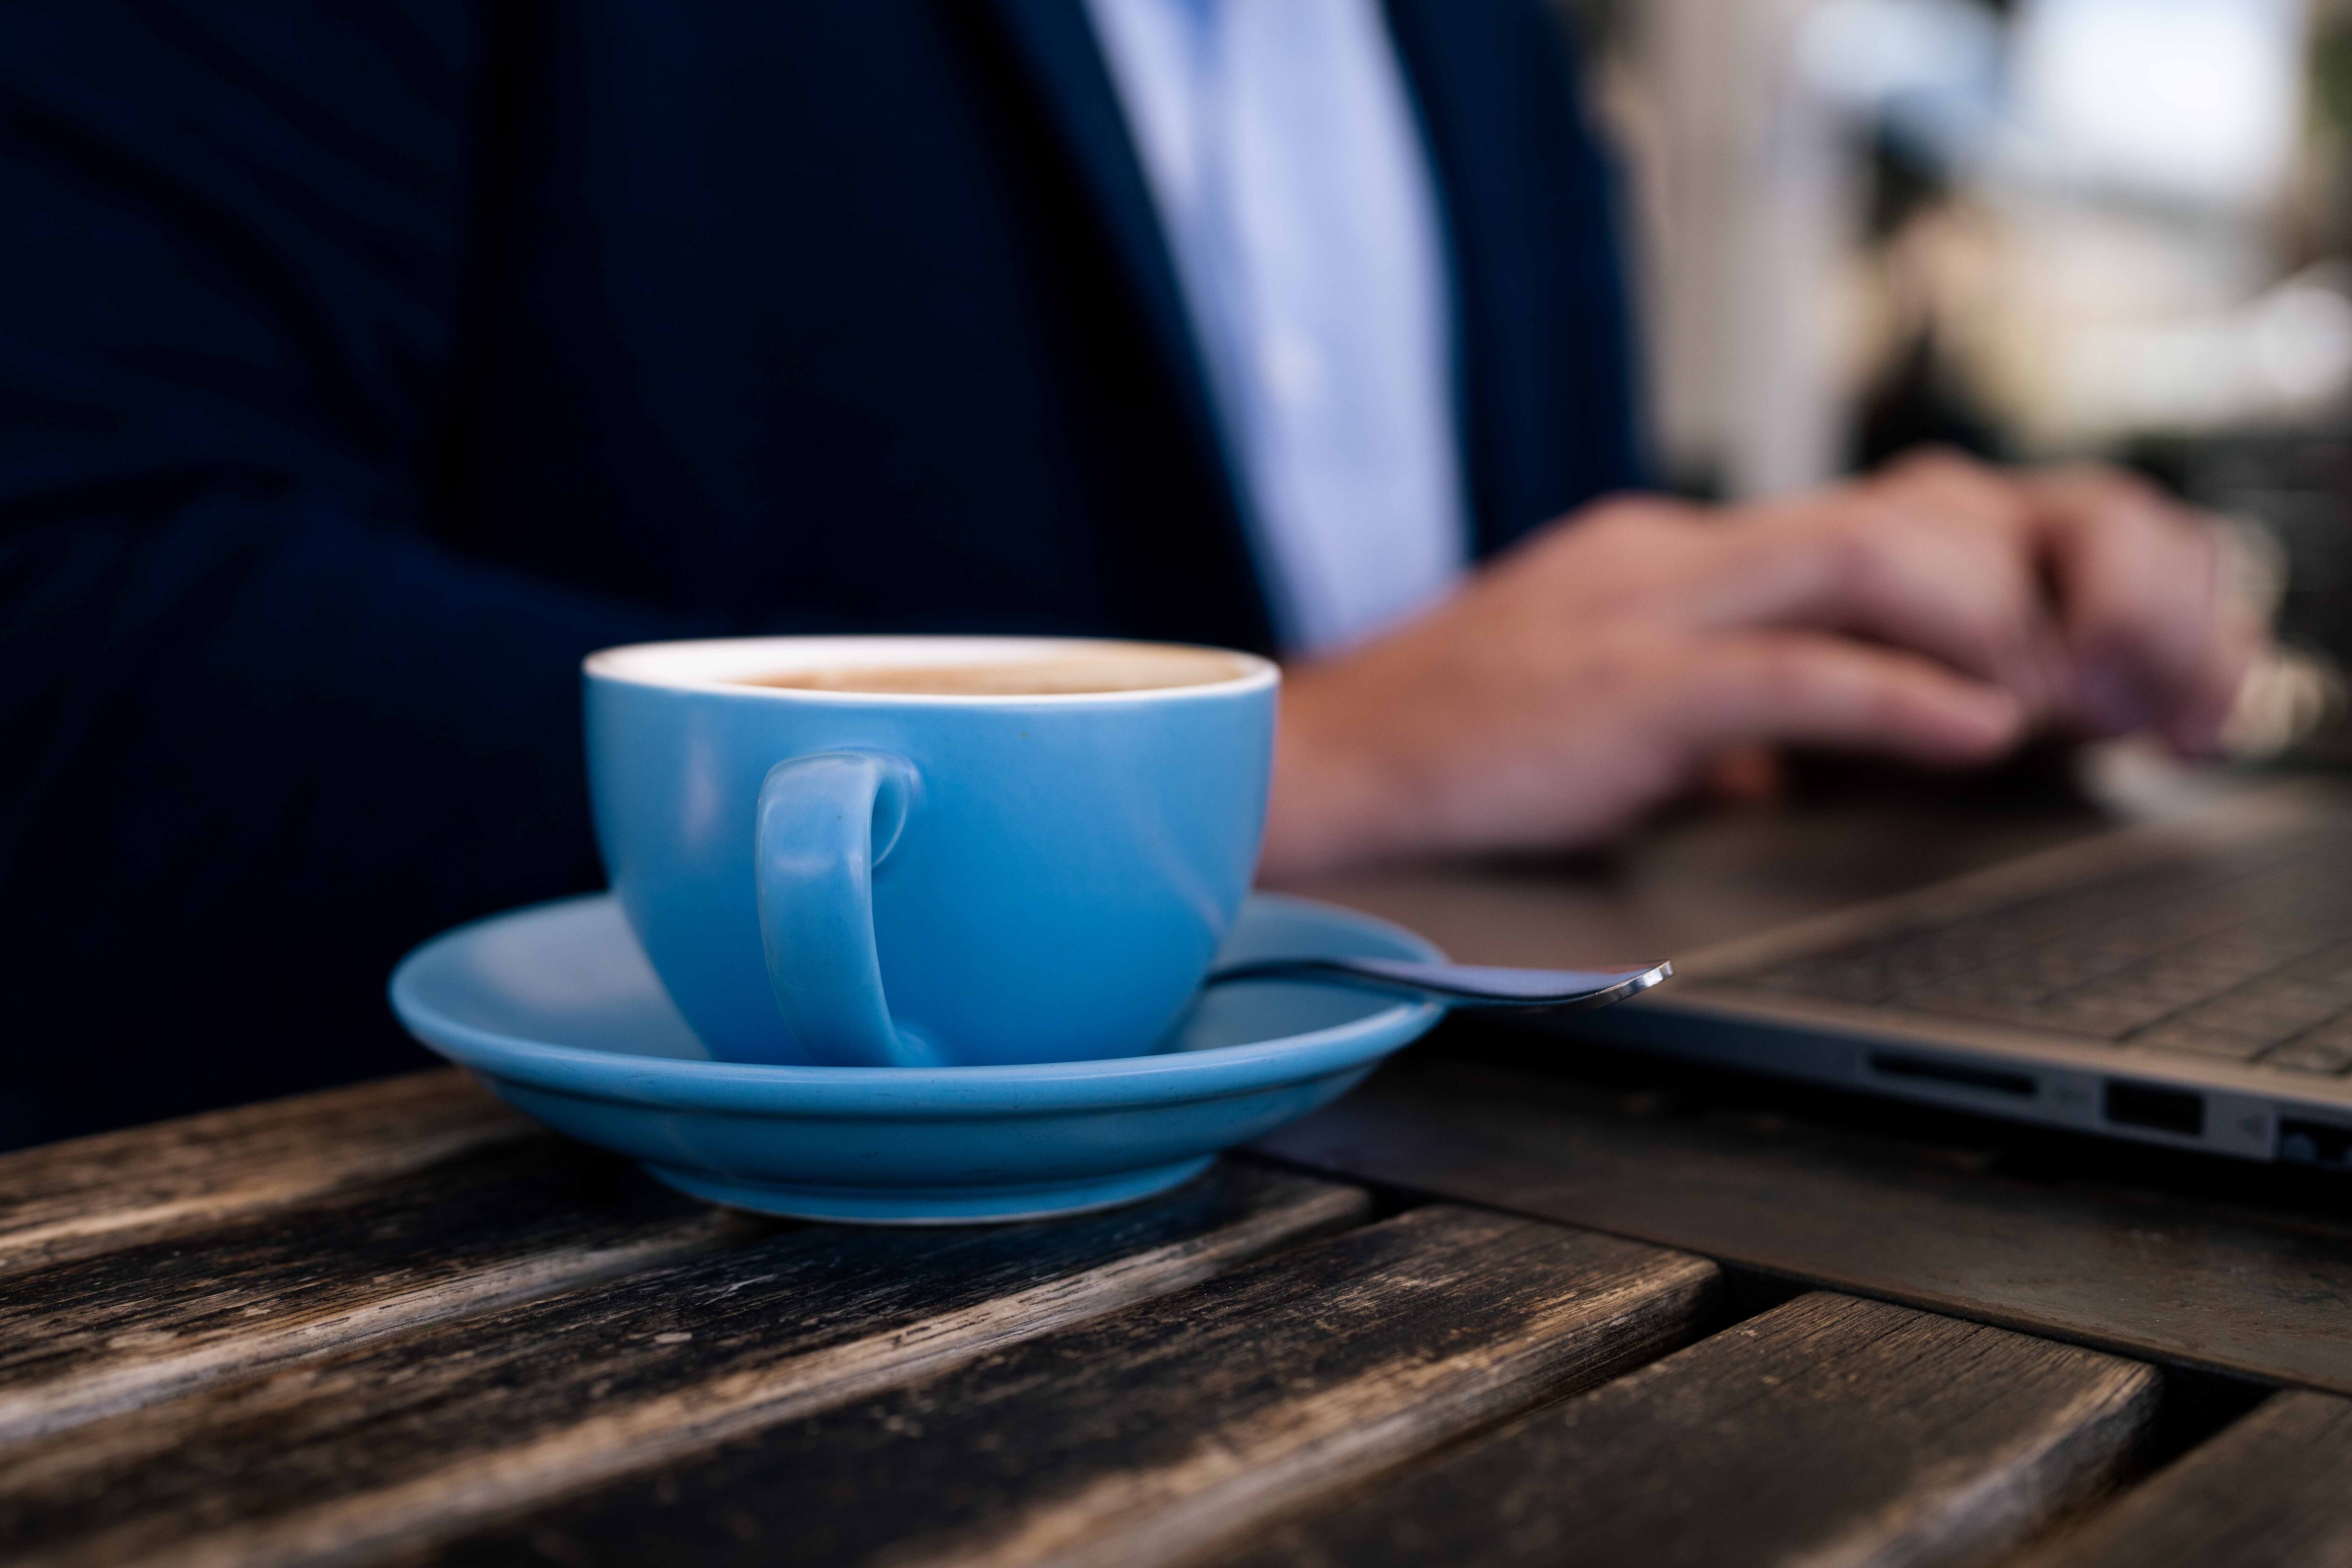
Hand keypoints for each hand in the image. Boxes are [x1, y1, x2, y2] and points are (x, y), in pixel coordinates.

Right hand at [1260, 450, 2259, 880]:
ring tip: (2045, 692)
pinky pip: (1795, 673)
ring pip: (1860, 562)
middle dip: (2004, 577)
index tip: (2029, 635)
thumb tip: (1771, 762)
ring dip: (1977, 623)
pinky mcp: (1622, 687)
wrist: (1310, 769)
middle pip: (1883, 513)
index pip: (1850, 522)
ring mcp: (1639, 611)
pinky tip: (1975, 733)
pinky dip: (1903, 698)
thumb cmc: (1448, 751)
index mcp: (1658, 556)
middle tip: (2076, 659)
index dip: (1966, 567)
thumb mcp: (1594, 708)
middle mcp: (1662, 555)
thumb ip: (1689, 712)